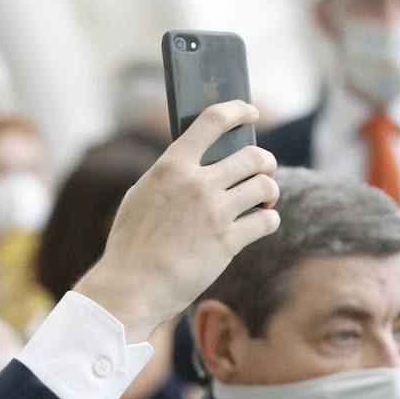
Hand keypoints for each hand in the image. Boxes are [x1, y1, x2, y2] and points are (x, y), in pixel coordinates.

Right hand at [74, 100, 279, 341]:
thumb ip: (168, 176)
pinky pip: (267, 220)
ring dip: (269, 191)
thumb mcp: (140, 197)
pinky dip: (268, 220)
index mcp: (171, 167)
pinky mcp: (228, 242)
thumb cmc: (130, 246)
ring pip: (265, 185)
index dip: (238, 110)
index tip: (249, 113)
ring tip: (263, 201)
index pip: (213, 121)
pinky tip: (259, 224)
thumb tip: (193, 163)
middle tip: (262, 172)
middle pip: (253, 155)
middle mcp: (196, 184)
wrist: (130, 287)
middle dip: (264, 162)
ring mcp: (214, 213)